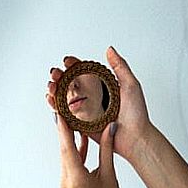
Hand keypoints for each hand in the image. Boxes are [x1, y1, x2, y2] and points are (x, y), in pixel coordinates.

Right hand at [46, 47, 151, 164]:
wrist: (135, 138)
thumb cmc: (136, 114)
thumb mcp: (130, 85)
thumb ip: (120, 66)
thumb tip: (109, 50)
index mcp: (102, 86)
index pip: (83, 72)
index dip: (73, 65)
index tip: (67, 61)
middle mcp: (92, 97)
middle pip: (70, 84)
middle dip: (59, 77)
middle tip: (55, 74)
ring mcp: (86, 111)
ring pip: (64, 98)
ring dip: (54, 90)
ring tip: (51, 87)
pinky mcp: (82, 125)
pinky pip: (66, 116)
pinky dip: (56, 108)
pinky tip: (51, 101)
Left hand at [56, 114, 119, 187]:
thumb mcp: (109, 174)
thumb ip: (107, 150)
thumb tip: (110, 129)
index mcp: (77, 177)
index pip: (67, 148)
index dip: (63, 130)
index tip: (59, 115)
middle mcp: (67, 179)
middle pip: (64, 149)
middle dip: (63, 130)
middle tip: (63, 111)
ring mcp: (66, 181)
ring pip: (66, 155)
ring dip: (69, 139)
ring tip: (72, 121)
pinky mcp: (69, 181)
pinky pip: (70, 162)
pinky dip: (75, 150)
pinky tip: (81, 140)